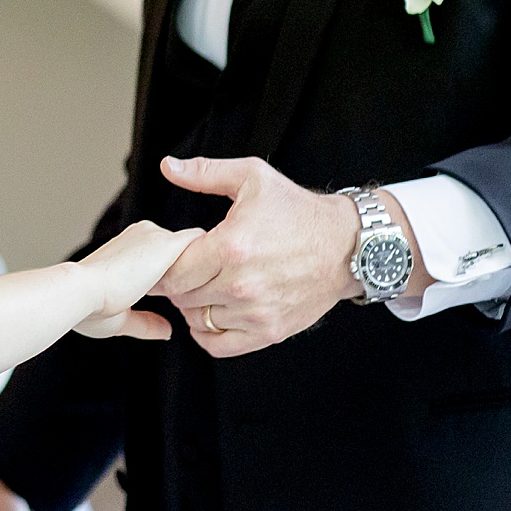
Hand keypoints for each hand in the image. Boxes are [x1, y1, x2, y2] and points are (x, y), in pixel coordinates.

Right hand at [72, 221, 202, 339]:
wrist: (81, 293)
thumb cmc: (89, 308)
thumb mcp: (121, 317)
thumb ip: (146, 320)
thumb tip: (167, 330)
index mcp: (129, 246)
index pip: (164, 253)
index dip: (175, 274)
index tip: (180, 298)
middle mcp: (143, 234)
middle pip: (183, 248)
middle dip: (196, 270)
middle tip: (203, 299)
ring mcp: (156, 236)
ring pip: (196, 246)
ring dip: (205, 268)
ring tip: (209, 294)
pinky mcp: (168, 243)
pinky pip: (203, 246)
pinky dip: (210, 265)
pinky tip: (210, 286)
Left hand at [153, 155, 362, 355]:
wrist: (346, 245)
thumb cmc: (298, 211)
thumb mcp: (253, 178)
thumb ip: (205, 173)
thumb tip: (168, 166)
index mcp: (231, 246)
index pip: (173, 271)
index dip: (163, 266)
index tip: (167, 259)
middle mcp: (241, 284)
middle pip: (182, 296)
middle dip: (177, 283)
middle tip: (186, 270)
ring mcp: (256, 312)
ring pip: (198, 319)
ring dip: (193, 305)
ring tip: (203, 286)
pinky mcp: (270, 331)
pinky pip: (218, 344)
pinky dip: (207, 332)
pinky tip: (212, 311)